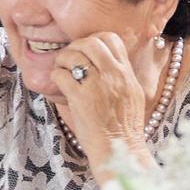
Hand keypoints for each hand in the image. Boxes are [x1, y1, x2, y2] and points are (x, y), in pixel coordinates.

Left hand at [41, 29, 152, 173]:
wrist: (120, 150)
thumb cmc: (125, 128)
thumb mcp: (133, 95)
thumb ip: (122, 76)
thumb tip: (110, 62)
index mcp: (127, 74)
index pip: (111, 39)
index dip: (95, 39)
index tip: (87, 50)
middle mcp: (113, 76)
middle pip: (91, 42)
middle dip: (76, 46)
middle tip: (70, 57)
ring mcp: (97, 87)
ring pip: (73, 55)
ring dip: (62, 60)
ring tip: (62, 70)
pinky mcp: (80, 99)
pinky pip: (61, 75)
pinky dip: (56, 76)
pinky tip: (59, 84)